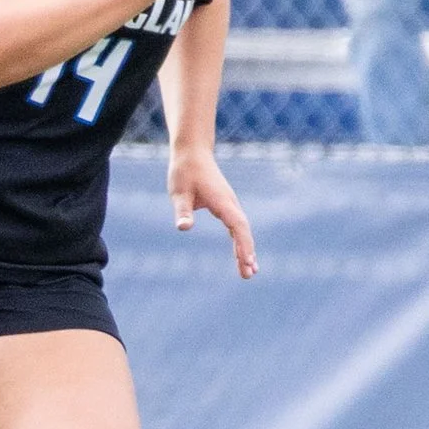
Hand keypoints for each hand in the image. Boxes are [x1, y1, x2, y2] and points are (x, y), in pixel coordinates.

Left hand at [170, 148, 257, 278]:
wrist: (192, 154)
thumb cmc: (184, 172)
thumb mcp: (179, 192)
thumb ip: (183, 211)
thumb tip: (183, 227)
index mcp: (222, 201)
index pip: (237, 225)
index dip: (243, 243)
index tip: (247, 260)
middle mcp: (230, 204)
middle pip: (243, 231)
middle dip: (247, 252)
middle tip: (248, 274)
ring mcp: (230, 205)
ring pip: (242, 230)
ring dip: (246, 250)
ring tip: (249, 272)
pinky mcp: (225, 206)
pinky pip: (236, 227)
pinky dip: (240, 242)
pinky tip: (240, 256)